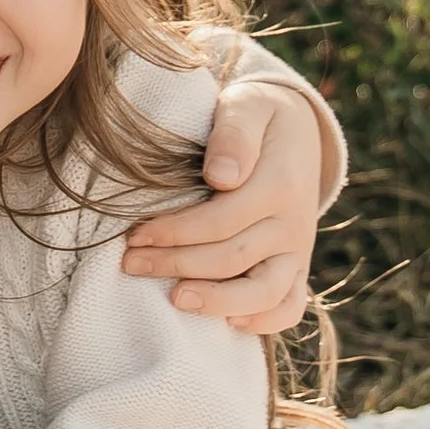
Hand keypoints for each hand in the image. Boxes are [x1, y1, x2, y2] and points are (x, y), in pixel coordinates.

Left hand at [124, 82, 325, 329]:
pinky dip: (264, 321)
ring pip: (266, 292)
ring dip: (217, 302)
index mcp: (280, 184)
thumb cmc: (256, 117)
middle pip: (232, 258)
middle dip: (176, 264)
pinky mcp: (297, 266)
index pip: (220, 221)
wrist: (298, 131)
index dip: (174, 232)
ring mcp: (298, 249)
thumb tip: (221, 176)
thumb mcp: (247, 106)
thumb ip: (234, 134)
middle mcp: (294, 223)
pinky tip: (227, 322)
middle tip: (131, 264)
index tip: (133, 234)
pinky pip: (290, 305)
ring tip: (175, 300)